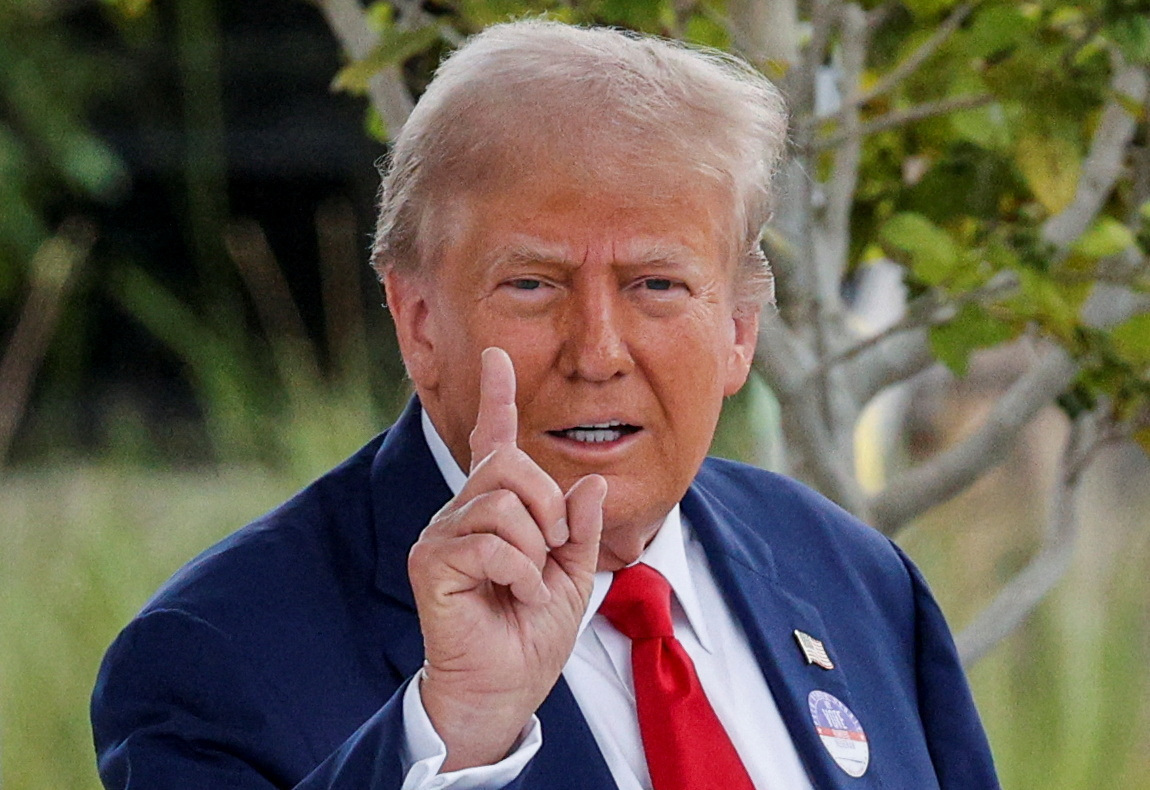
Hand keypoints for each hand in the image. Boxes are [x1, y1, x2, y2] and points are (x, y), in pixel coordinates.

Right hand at [408, 347, 606, 770]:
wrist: (505, 690)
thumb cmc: (531, 635)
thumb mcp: (573, 576)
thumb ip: (579, 529)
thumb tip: (586, 481)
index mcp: (496, 510)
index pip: (493, 442)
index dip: (496, 397)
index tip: (496, 356)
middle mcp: (462, 513)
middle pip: (508, 465)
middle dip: (547, 506)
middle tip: (553, 552)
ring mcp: (441, 536)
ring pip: (501, 503)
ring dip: (535, 549)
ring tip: (531, 585)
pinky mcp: (430, 563)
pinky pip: (489, 541)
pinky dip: (520, 571)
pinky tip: (518, 596)